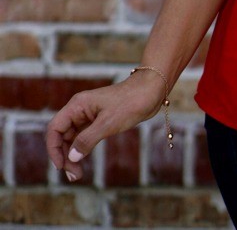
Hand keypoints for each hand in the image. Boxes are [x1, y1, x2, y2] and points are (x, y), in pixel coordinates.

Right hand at [46, 73, 164, 181]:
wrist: (151, 91)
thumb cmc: (130, 102)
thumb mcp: (108, 123)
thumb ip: (87, 140)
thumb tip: (71, 158)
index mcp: (78, 105)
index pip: (55, 128)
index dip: (53, 149)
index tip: (60, 167)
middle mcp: (80, 110)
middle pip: (62, 136)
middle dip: (64, 156)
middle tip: (74, 176)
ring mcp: (89, 115)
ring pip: (72, 138)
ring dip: (72, 156)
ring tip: (77, 175)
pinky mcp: (99, 121)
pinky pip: (83, 137)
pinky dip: (82, 150)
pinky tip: (83, 161)